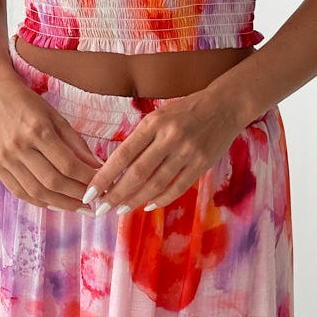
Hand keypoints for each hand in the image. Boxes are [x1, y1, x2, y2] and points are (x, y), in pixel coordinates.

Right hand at [0, 80, 101, 210]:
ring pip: (36, 191)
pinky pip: (20, 192)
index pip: (68, 165)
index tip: (101, 186)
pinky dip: (40, 202)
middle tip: (93, 202)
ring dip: (61, 204)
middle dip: (77, 196)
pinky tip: (55, 204)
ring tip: (78, 208)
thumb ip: (77, 144)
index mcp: (38, 130)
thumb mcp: (57, 117)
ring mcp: (5, 158)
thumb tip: (97, 168)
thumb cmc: (30, 105)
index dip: (87, 180)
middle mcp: (19, 146)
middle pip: (53, 181)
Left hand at [84, 88, 240, 214]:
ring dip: (135, 200)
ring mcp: (188, 152)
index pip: (123, 155)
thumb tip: (116, 169)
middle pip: (137, 173)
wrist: (225, 106)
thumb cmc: (186, 111)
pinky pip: (177, 188)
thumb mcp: (159, 116)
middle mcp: (170, 138)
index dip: (104, 176)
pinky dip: (160, 199)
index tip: (90, 192)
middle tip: (100, 208)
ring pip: (156, 184)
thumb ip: (141, 140)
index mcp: (154, 123)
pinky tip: (147, 206)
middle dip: (116, 194)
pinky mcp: (202, 164)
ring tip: (120, 210)